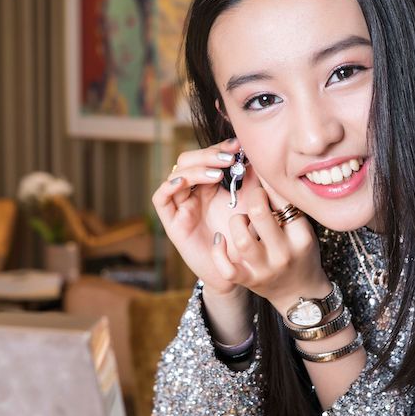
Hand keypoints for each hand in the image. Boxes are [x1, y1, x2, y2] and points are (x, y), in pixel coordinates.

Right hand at [152, 137, 260, 296]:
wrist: (239, 270)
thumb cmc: (246, 237)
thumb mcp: (251, 204)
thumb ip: (252, 181)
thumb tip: (254, 153)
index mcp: (210, 185)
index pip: (207, 156)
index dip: (219, 147)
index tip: (238, 145)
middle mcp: (192, 192)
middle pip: (189, 160)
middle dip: (207, 155)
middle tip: (228, 158)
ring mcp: (181, 206)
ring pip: (176, 174)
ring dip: (195, 169)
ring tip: (216, 174)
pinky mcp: (172, 223)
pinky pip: (161, 198)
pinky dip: (168, 186)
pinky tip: (184, 181)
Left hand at [210, 173, 331, 311]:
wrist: (300, 294)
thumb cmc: (300, 253)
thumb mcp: (302, 229)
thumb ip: (286, 205)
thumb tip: (263, 168)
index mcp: (301, 237)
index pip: (283, 200)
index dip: (270, 182)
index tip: (264, 173)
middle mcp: (283, 254)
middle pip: (259, 213)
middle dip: (253, 196)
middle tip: (254, 195)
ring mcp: (264, 269)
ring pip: (240, 237)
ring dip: (237, 221)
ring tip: (242, 220)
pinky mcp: (247, 280)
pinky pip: (226, 267)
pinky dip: (219, 251)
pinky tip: (221, 239)